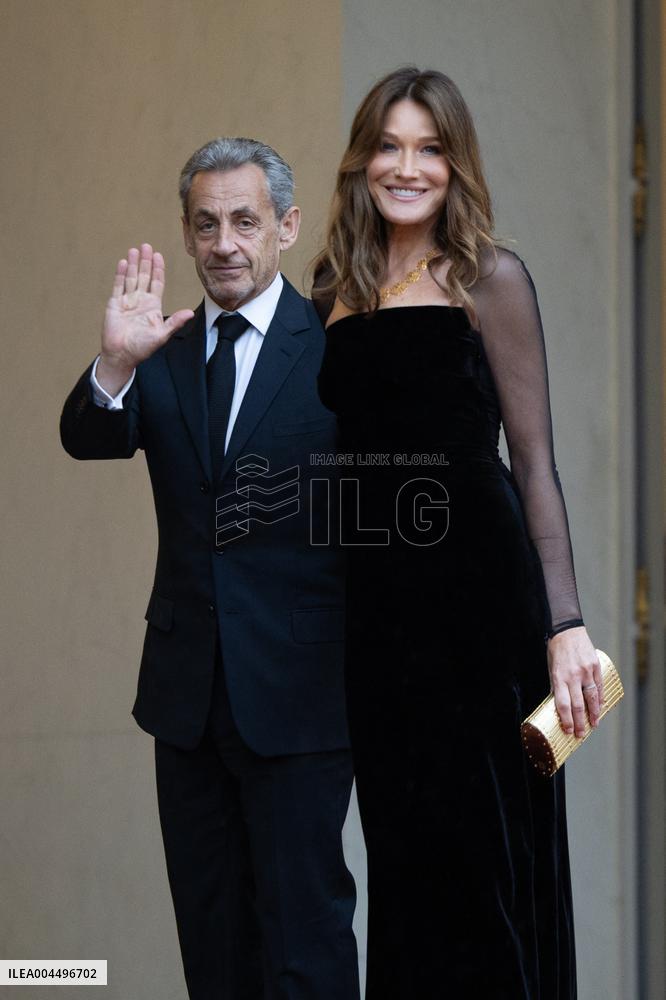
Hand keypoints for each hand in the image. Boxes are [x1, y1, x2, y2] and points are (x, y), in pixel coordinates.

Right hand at [98, 244, 193, 394]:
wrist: (121, 355)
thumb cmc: (142, 347)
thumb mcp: (162, 334)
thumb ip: (175, 322)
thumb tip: (190, 313)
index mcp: (153, 306)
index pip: (157, 283)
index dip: (158, 269)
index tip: (159, 255)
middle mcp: (140, 301)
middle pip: (144, 276)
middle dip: (146, 261)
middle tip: (146, 245)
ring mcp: (127, 301)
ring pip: (131, 278)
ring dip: (134, 264)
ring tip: (135, 249)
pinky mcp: (115, 304)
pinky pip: (118, 286)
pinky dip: (121, 274)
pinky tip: (124, 263)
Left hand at [547, 627, 602, 736]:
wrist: (567, 630)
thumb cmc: (557, 650)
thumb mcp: (551, 668)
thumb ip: (556, 685)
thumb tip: (558, 704)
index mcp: (559, 677)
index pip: (563, 704)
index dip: (566, 719)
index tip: (568, 730)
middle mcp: (573, 676)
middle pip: (578, 704)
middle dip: (579, 722)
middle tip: (581, 734)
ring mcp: (586, 671)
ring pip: (592, 697)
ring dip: (593, 714)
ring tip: (594, 725)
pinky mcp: (595, 666)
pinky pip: (599, 686)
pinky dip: (600, 698)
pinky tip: (600, 707)